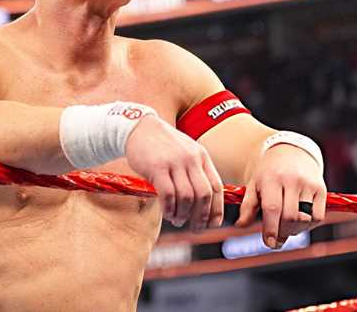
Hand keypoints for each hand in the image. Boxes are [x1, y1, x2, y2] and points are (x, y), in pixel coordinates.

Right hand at [125, 113, 224, 230]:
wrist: (139, 127)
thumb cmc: (162, 144)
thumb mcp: (186, 152)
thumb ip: (196, 171)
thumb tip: (204, 202)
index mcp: (201, 156)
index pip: (216, 187)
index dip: (217, 209)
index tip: (213, 224)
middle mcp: (191, 159)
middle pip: (204, 194)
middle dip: (201, 216)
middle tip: (196, 228)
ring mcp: (174, 162)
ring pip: (186, 197)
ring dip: (183, 214)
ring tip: (178, 220)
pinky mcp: (157, 167)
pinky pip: (168, 194)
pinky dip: (169, 209)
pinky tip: (168, 213)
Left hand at [234, 143, 325, 248]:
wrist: (291, 150)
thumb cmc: (269, 171)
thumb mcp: (254, 184)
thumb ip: (247, 206)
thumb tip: (241, 225)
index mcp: (271, 178)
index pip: (272, 208)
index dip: (271, 229)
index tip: (269, 243)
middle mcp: (292, 180)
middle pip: (290, 217)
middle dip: (282, 232)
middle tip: (276, 238)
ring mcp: (308, 184)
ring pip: (305, 219)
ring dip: (295, 230)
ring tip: (286, 227)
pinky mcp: (321, 189)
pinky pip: (318, 217)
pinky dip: (308, 225)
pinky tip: (299, 222)